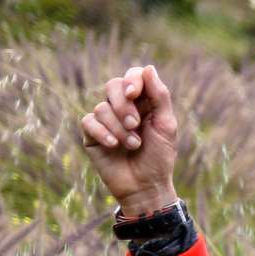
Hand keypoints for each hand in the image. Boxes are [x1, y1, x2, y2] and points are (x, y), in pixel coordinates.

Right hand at [77, 62, 181, 214]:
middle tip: (135, 124)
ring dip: (119, 127)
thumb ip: (159, 96)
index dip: (131, 80)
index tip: (135, 94)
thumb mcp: (166, 126)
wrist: (146, 187)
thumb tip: (148, 68)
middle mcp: (123, 107)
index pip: (132, 76)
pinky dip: (103, 132)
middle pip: (112, 85)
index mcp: (143, 102)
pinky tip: (114, 146)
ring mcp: (106, 121)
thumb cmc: (160, 157)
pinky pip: (88, 121)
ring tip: (133, 145)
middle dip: (124, 104)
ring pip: (102, 107)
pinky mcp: (92, 135)